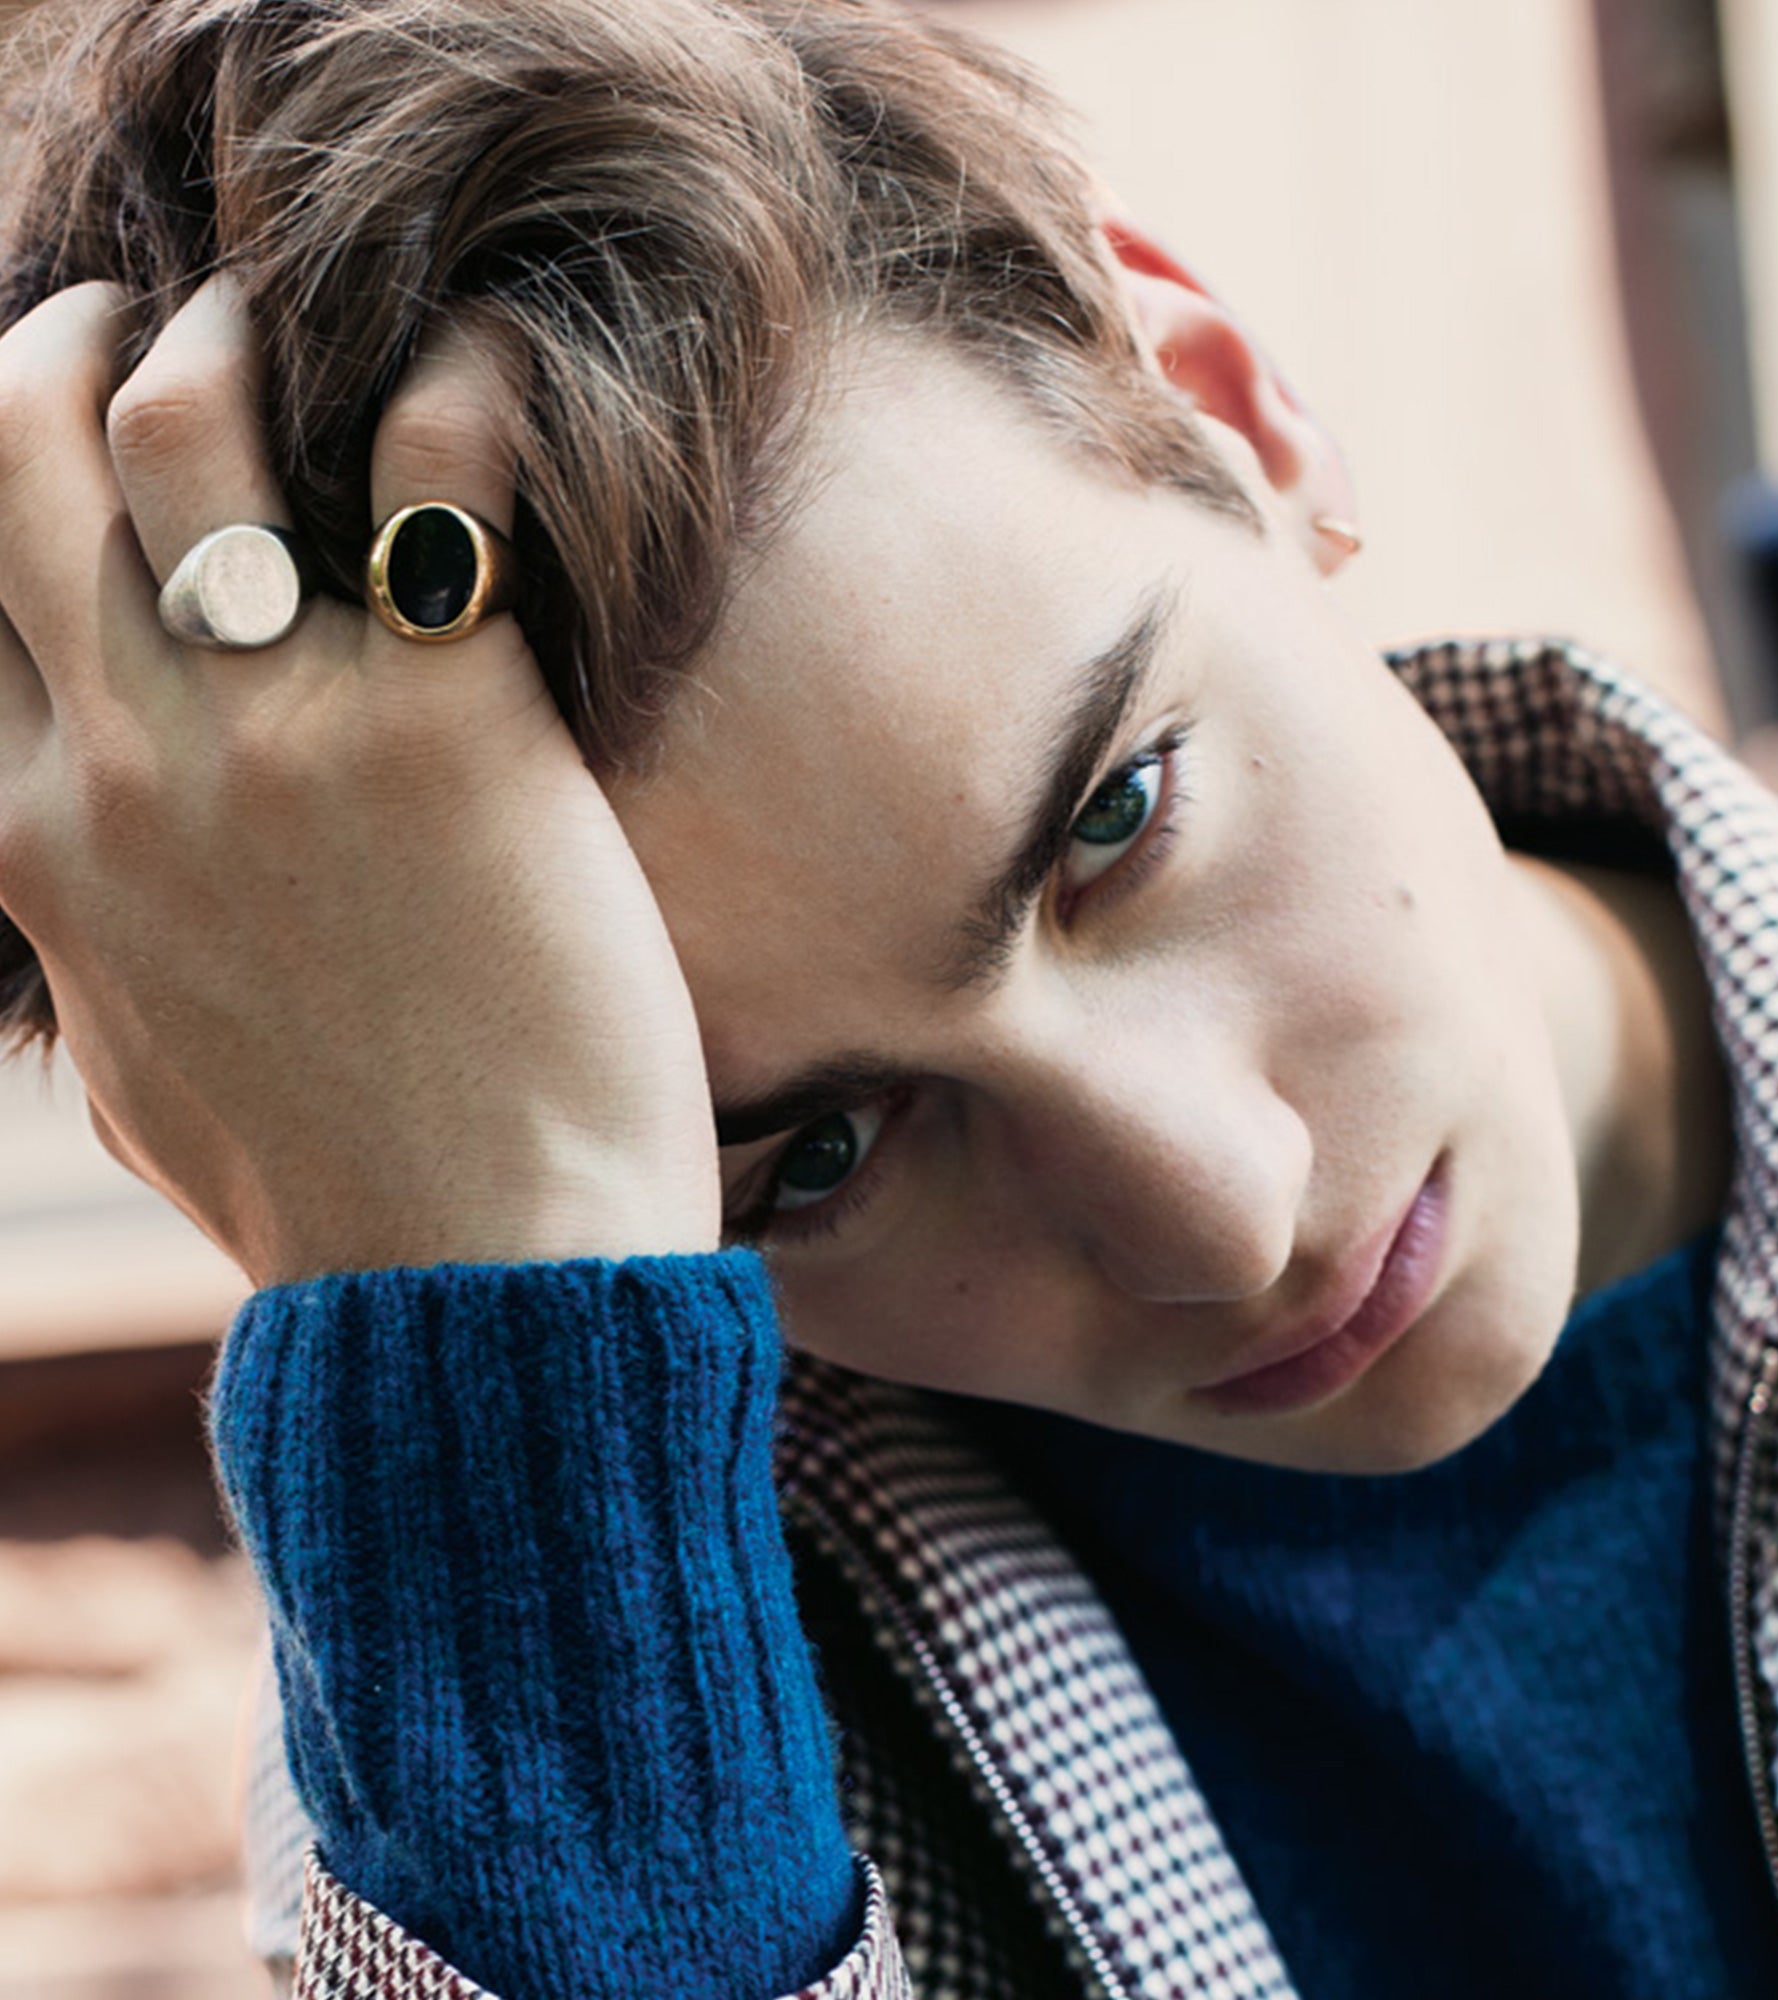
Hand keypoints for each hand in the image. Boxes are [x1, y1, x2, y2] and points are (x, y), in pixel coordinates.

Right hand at [0, 279, 720, 1282]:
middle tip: (153, 331)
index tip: (49, 422)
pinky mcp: (454, 733)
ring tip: (302, 329)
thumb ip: (74, 958)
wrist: (486, 1276)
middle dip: (61, 346)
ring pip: (184, 423)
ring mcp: (280, 737)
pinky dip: (460, 386)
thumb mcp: (131, 1079)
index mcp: (25, 848)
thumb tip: (64, 900)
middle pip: (10, 450)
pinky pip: (438, 480)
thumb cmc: (330, 1192)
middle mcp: (121, 766)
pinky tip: (488, 366)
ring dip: (227, 335)